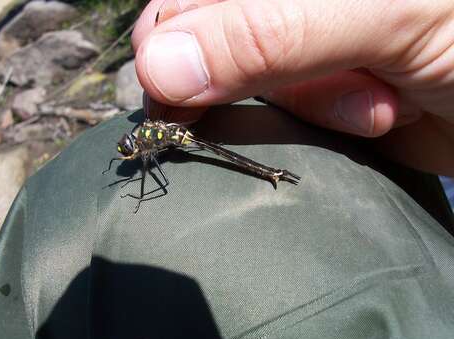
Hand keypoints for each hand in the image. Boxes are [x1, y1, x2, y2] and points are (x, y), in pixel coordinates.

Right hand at [132, 0, 453, 175]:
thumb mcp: (381, 13)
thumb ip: (269, 32)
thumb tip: (158, 68)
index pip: (186, 1)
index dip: (173, 47)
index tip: (181, 100)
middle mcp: (281, 10)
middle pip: (213, 49)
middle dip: (255, 83)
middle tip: (324, 88)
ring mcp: (297, 55)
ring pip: (252, 94)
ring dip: (314, 107)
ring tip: (378, 104)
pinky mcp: (313, 102)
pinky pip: (284, 124)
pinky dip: (329, 126)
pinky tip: (380, 115)